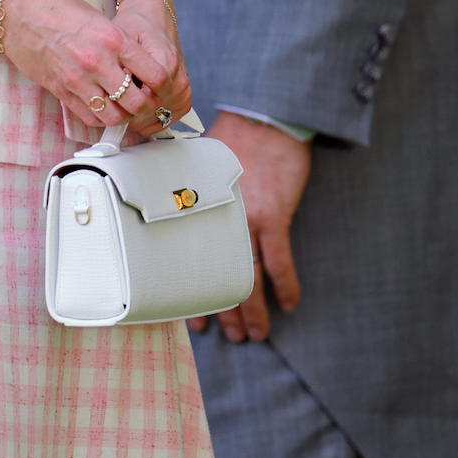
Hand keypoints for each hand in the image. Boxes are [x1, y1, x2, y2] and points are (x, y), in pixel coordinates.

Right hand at [0, 0, 162, 132]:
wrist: (17, 12)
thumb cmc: (55, 8)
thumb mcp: (99, 17)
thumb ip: (119, 42)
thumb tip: (136, 63)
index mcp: (113, 39)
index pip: (153, 73)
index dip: (162, 85)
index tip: (161, 86)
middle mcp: (97, 62)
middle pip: (136, 102)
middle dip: (146, 106)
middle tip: (147, 101)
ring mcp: (77, 79)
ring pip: (113, 116)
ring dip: (123, 115)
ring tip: (125, 107)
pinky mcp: (60, 90)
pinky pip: (88, 116)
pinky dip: (100, 117)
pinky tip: (103, 108)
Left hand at [109, 0, 192, 132]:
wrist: (152, 13)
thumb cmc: (134, 24)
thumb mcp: (120, 38)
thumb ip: (120, 64)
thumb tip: (117, 89)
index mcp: (163, 59)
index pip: (151, 96)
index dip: (131, 106)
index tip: (116, 107)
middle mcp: (176, 71)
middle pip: (159, 108)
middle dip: (137, 116)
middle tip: (118, 115)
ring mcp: (183, 78)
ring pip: (170, 112)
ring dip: (150, 120)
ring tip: (130, 119)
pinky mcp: (184, 84)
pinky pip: (180, 109)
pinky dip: (164, 117)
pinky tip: (147, 118)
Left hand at [194, 112, 309, 341]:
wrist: (264, 120)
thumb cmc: (232, 139)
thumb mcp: (196, 168)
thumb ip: (185, 195)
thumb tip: (167, 209)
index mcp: (198, 215)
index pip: (192, 265)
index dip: (193, 296)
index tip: (194, 320)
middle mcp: (220, 224)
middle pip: (221, 278)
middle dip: (227, 314)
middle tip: (231, 337)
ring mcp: (249, 221)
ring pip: (248, 278)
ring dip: (252, 310)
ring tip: (255, 334)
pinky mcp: (275, 216)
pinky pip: (280, 261)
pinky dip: (285, 285)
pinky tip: (289, 304)